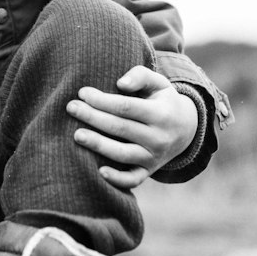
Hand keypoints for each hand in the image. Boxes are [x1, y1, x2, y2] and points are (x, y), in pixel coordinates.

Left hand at [66, 65, 198, 191]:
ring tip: (77, 135)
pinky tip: (99, 171)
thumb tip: (120, 84)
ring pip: (123, 154)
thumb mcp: (159, 83)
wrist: (185, 130)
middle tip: (71, 107)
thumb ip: (140, 76)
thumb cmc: (162, 101)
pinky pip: (132, 179)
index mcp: (161, 114)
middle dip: (93, 117)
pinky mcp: (147, 171)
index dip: (103, 100)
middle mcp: (158, 138)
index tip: (82, 92)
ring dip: (99, 145)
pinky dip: (117, 179)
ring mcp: (153, 157)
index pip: (127, 107)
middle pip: (120, 128)